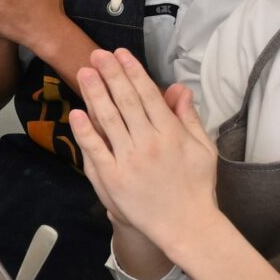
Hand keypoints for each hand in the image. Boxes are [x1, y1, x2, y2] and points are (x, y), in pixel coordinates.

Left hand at [68, 48, 220, 253]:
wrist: (185, 225)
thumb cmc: (196, 186)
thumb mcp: (202, 148)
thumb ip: (188, 117)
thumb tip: (179, 88)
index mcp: (172, 133)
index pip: (148, 95)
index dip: (133, 72)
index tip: (121, 54)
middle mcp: (150, 143)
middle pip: (126, 102)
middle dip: (111, 75)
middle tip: (97, 55)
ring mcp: (130, 161)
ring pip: (109, 121)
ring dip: (95, 94)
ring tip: (84, 72)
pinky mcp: (113, 179)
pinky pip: (96, 150)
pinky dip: (85, 131)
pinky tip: (77, 113)